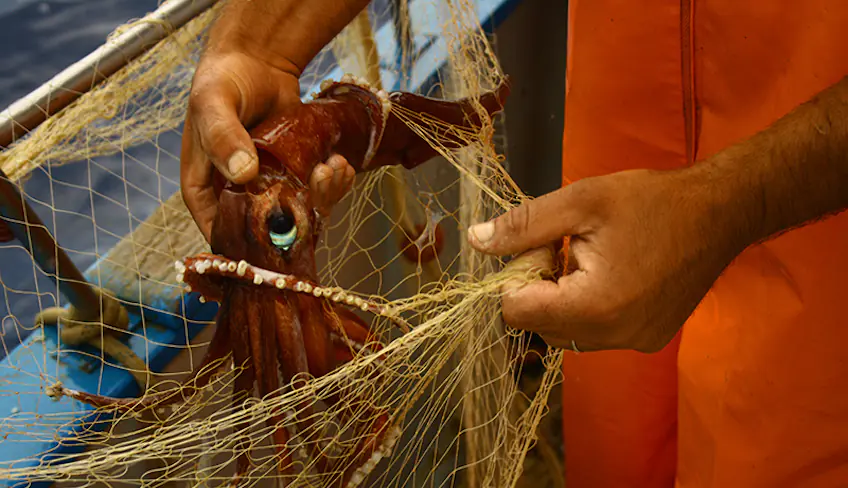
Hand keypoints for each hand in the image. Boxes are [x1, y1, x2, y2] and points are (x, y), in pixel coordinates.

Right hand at [180, 51, 354, 241]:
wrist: (256, 60)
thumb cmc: (224, 81)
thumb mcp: (214, 104)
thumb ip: (222, 136)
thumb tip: (243, 173)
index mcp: (205, 186)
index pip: (219, 229)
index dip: (245, 242)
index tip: (275, 237)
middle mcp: (236, 193)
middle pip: (265, 228)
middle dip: (297, 217)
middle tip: (316, 185)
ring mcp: (268, 187)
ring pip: (296, 214)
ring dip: (322, 198)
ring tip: (331, 168)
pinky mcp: (295, 175)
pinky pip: (315, 193)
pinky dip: (332, 184)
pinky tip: (339, 163)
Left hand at [467, 168, 745, 352]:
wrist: (721, 212)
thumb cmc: (653, 201)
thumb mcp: (580, 201)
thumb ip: (523, 225)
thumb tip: (476, 241)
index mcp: (595, 305)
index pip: (516, 313)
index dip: (516, 276)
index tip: (543, 244)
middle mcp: (615, 335)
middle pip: (539, 325)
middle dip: (540, 285)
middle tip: (568, 245)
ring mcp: (635, 342)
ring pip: (565, 331)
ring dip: (562, 297)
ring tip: (591, 256)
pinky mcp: (648, 339)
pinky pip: (595, 332)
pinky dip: (588, 306)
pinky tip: (611, 272)